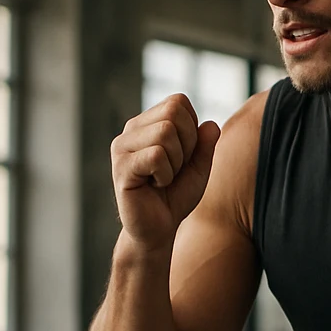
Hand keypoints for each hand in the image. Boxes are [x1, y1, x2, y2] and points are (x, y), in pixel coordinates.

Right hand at [110, 95, 220, 252]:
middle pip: (173, 113)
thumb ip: (205, 145)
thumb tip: (210, 124)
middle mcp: (131, 130)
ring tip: (163, 178)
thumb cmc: (175, 195)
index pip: (178, 101)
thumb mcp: (199, 167)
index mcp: (148, 123)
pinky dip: (165, 174)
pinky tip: (154, 185)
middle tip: (174, 168)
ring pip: (165, 132)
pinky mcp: (120, 166)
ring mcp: (122, 147)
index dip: (192, 128)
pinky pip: (156, 156)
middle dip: (186, 144)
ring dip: (176, 162)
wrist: (158, 228)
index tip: (184, 156)